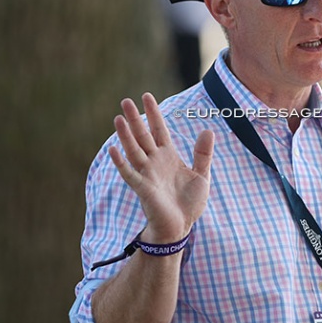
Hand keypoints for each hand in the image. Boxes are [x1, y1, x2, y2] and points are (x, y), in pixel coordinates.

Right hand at [108, 93, 213, 242]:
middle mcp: (155, 162)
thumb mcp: (202, 174)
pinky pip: (129, 173)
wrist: (181, 226)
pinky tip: (113, 149)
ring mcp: (147, 174)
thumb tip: (208, 131)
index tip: (147, 96)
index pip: (159, 130)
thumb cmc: (189, 202)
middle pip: (142, 136)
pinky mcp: (143, 188)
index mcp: (168, 156)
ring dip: (125, 135)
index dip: (153, 114)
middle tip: (126, 100)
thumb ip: (203, 154)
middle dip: (135, 119)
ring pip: (133, 150)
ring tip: (118, 118)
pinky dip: (121, 162)